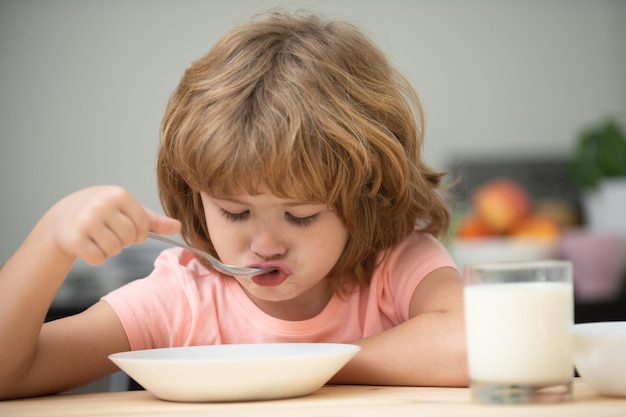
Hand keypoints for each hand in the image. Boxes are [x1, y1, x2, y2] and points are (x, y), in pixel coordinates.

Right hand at [40, 185, 180, 264]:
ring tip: (99, 238)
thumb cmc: (102, 213)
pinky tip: (88, 245)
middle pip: (129, 238)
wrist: (62, 218)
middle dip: (123, 241)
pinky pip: (98, 258)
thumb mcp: (127, 211)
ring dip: (110, 250)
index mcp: (119, 195)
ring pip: (114, 250)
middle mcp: (101, 205)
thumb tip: (178, 227)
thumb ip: (153, 220)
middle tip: (110, 233)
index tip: (127, 229)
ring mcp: (86, 221)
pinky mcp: (74, 238)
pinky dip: (96, 257)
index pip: (143, 225)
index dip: (138, 233)